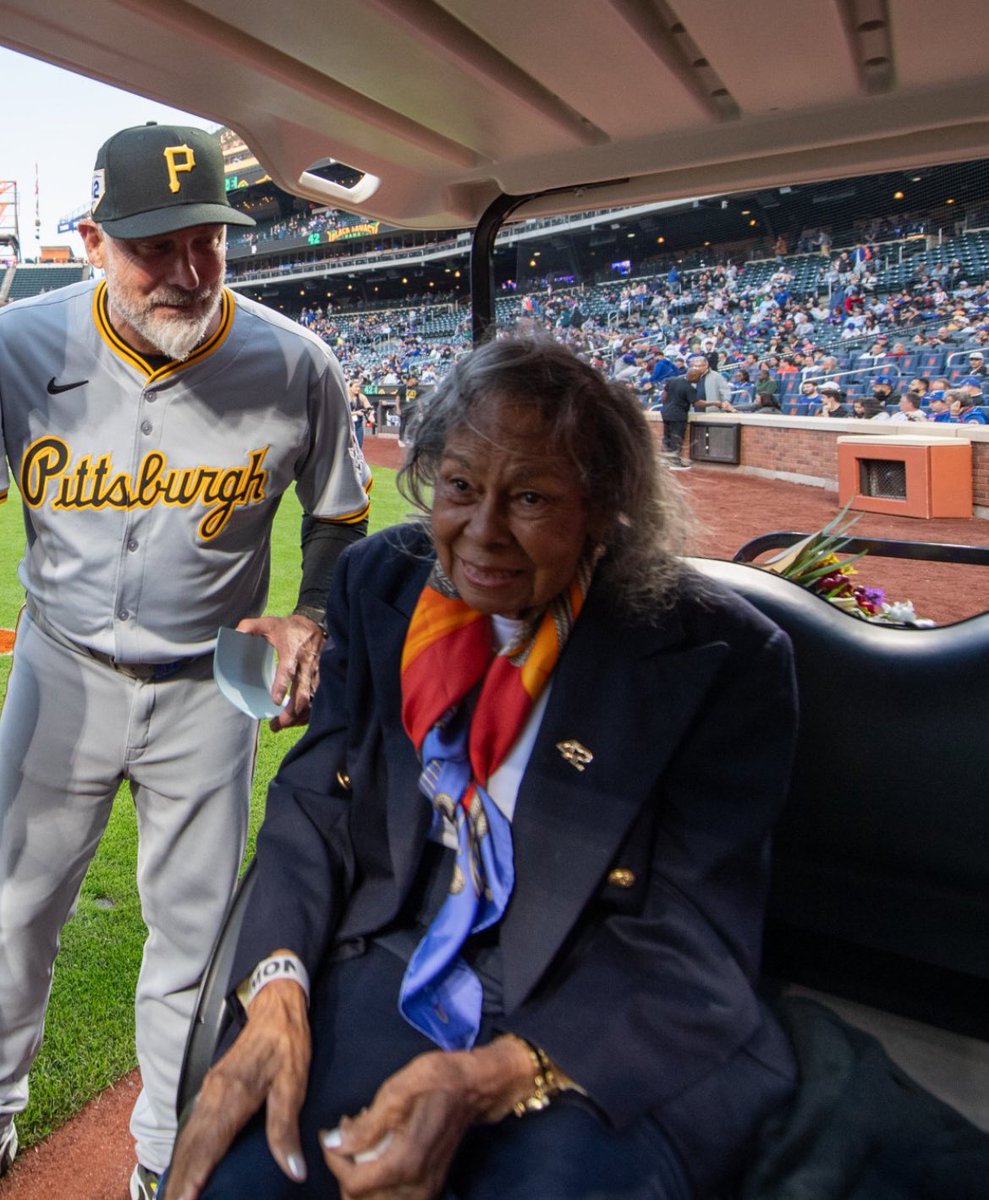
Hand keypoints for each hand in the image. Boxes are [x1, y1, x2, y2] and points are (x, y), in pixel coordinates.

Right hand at [167, 979, 311, 1199]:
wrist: (275, 1007)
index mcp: (232, 1095)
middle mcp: (213, 1095)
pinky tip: (182, 1170)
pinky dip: (183, 1155)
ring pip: (186, 1140)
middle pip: (189, 1148)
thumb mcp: (294, 1084)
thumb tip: (294, 1170)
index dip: (194, 1179)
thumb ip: (286, 1128)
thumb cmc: (288, 1045)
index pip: (206, 1147)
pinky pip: (191, 1129)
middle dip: (178, 1184)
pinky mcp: (210, 1089)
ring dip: (178, 1172)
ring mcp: (208, 1091)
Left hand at [235, 613, 324, 729]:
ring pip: (311, 700)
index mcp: (291, 650)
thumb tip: (233, 635)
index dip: (282, 685)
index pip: (288, 669)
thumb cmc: (289, 627)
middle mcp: (306, 664)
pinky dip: (307, 712)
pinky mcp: (321, 678)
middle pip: (303, 692)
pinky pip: (317, 699)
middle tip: (279, 723)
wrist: (316, 623)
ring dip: (299, 716)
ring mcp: (316, 673)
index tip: (275, 701)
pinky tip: (295, 720)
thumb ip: (249, 627)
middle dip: (292, 711)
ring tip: (282, 725)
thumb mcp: (268, 622)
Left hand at [320, 1037, 533, 1199]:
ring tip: (362, 1144)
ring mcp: (425, 1188)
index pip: (352, 1183)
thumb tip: (333, 1143)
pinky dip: (379, 1182)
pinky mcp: (431, 1185)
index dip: (333, 1159)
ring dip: (361, 1178)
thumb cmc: (436, 1080)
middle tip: (349, 1135)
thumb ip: (365, 1126)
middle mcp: (415, 1184)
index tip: (330, 1134)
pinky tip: (379, 1154)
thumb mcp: (397, 1090)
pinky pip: (394, 1198)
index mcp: (405, 1162)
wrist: (474, 1086)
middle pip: (360, 1199)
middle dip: (346, 1169)